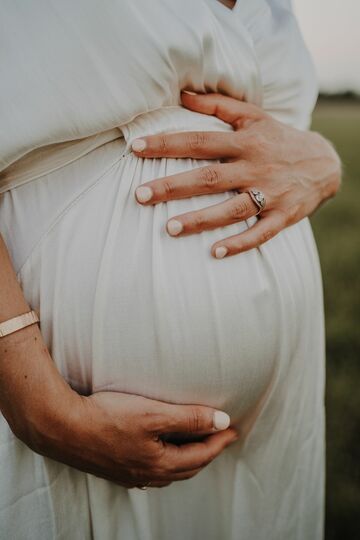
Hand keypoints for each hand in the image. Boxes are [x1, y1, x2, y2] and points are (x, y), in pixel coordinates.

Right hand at [18, 382, 237, 488]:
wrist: (63, 427)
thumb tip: (221, 421)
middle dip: (209, 452)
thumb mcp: (154, 414)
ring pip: (171, 470)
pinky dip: (169, 460)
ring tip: (198, 443)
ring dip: (190, 457)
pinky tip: (164, 451)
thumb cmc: (108, 418)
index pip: (202, 454)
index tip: (235, 429)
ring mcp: (131, 474)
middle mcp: (147, 475)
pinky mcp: (117, 468)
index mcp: (160, 464)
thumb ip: (189, 418)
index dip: (220, 441)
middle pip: (188, 466)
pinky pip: (154, 469)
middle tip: (221, 437)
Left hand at [133, 92, 340, 257]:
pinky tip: (215, 252)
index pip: (199, 140)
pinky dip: (239, 244)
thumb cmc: (278, 138)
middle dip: (173, 186)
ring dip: (201, 220)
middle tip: (140, 195)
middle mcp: (254, 167)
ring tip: (170, 229)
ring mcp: (269, 194)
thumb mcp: (254, 116)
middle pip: (209, 178)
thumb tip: (182, 93)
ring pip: (231, 209)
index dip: (167, 144)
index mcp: (244, 142)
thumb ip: (218, 105)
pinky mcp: (282, 216)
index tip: (136, 148)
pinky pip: (260, 233)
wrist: (324, 163)